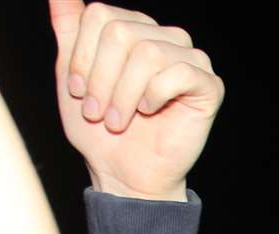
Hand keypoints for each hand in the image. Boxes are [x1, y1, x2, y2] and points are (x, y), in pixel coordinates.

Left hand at [50, 1, 222, 200]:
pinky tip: (150, 112)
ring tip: (119, 120)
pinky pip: (177, 73)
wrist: (127, 173)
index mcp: (134, 28)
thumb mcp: (72, 73)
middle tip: (99, 112)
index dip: (83, 56)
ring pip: (147, 53)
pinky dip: (154, 97)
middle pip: (121, 32)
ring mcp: (190, 59)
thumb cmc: (101, 129)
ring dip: (124, 94)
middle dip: (101, 78)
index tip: (79, 91)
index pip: (100, 15)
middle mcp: (165, 37)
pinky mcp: (209, 85)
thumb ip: (69, 28)